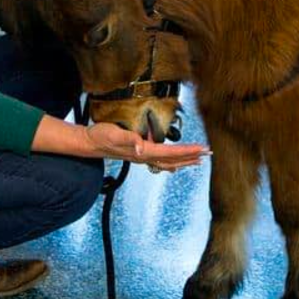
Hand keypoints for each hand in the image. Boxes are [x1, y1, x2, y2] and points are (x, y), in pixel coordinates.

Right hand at [83, 122, 210, 171]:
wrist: (90, 143)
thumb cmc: (102, 136)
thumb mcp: (115, 134)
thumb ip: (129, 140)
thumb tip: (141, 148)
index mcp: (143, 151)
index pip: (171, 152)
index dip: (188, 150)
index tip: (202, 149)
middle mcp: (144, 157)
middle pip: (173, 159)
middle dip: (192, 157)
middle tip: (209, 154)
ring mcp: (142, 157)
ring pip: (168, 162)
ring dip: (184, 160)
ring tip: (198, 160)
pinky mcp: (138, 154)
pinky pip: (160, 161)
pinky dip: (172, 162)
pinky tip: (175, 164)